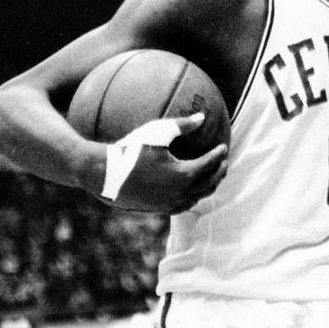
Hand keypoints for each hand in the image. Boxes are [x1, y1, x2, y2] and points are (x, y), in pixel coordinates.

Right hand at [103, 114, 228, 212]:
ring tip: (212, 176)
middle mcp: (181, 193)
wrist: (104, 174)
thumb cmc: (131, 149)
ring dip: (208, 186)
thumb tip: (203, 117)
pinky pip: (184, 205)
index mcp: (184, 175)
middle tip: (224, 161)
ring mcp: (170, 204)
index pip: (210, 164)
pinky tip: (191, 190)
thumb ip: (183, 125)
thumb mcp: (158, 132)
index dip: (219, 155)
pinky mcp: (159, 210)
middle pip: (209, 183)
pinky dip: (193, 196)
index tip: (223, 146)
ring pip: (198, 197)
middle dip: (220, 172)